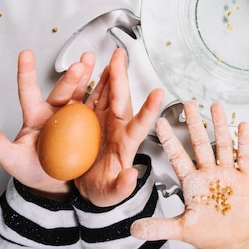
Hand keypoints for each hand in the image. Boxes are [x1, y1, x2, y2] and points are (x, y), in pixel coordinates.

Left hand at [0, 50, 94, 199]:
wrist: (56, 184)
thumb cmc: (34, 170)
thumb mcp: (13, 160)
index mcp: (36, 117)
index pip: (29, 92)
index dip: (26, 73)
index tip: (26, 55)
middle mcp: (55, 112)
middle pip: (62, 91)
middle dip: (70, 77)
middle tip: (79, 67)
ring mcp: (73, 117)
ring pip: (80, 92)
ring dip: (88, 76)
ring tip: (92, 61)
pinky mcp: (89, 123)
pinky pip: (96, 105)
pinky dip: (104, 91)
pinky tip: (110, 79)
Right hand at [74, 48, 163, 206]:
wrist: (88, 187)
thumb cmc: (105, 190)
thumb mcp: (112, 192)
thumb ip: (122, 186)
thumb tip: (131, 177)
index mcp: (126, 144)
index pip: (140, 125)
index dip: (149, 110)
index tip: (159, 94)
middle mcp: (118, 127)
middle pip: (121, 100)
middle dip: (121, 77)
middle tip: (121, 57)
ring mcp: (104, 121)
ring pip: (107, 93)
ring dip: (109, 74)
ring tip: (111, 56)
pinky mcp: (89, 120)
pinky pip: (91, 96)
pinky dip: (91, 81)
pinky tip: (92, 67)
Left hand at [131, 101, 248, 248]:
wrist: (232, 241)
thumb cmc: (208, 233)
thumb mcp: (181, 229)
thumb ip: (159, 227)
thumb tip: (134, 229)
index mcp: (192, 183)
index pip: (177, 157)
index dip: (169, 140)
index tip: (159, 122)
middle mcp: (208, 174)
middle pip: (200, 144)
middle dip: (195, 123)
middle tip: (189, 104)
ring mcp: (226, 174)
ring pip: (222, 145)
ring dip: (220, 126)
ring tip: (216, 107)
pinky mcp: (244, 179)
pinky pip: (243, 157)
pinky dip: (243, 142)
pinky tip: (242, 127)